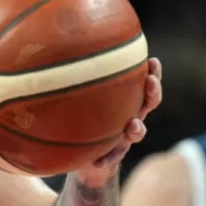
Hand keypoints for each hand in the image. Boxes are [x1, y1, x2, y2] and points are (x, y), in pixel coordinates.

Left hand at [75, 57, 162, 185]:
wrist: (78, 151)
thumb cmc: (76, 114)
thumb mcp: (74, 92)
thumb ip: (70, 73)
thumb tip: (53, 43)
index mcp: (125, 97)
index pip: (144, 81)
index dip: (153, 72)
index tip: (152, 61)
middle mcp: (129, 114)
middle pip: (149, 103)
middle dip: (153, 92)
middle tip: (149, 82)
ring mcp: (123, 136)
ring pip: (138, 131)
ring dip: (138, 128)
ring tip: (133, 125)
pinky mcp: (113, 154)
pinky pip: (113, 157)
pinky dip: (108, 159)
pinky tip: (98, 162)